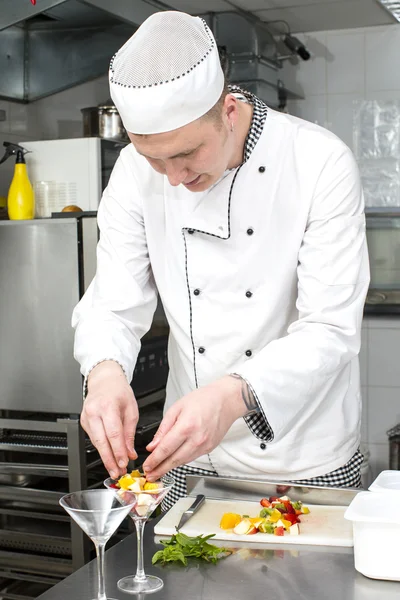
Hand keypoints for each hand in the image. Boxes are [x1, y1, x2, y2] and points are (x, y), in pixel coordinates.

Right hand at [81, 361, 137, 478]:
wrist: (104, 381)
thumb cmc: (119, 392)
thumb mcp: (131, 410)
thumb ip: (130, 433)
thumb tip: (130, 452)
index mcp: (108, 406)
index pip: (113, 434)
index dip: (118, 451)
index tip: (124, 463)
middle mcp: (94, 412)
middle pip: (101, 441)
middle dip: (109, 460)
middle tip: (117, 473)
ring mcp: (86, 417)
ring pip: (96, 443)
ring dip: (105, 458)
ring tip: (115, 469)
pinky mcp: (83, 422)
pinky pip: (94, 439)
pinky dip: (102, 449)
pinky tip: (109, 457)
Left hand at [143, 375, 245, 480]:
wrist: (226, 401)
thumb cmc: (203, 400)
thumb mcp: (177, 408)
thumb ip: (164, 428)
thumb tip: (153, 445)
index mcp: (186, 426)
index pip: (166, 449)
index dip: (154, 460)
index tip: (146, 466)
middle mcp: (196, 439)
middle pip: (174, 460)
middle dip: (159, 469)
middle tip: (149, 475)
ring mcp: (204, 446)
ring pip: (183, 461)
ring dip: (169, 468)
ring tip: (158, 471)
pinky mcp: (209, 449)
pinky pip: (191, 458)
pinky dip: (181, 461)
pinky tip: (173, 461)